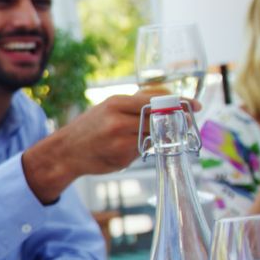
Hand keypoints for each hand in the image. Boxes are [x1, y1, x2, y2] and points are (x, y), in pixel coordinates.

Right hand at [23, 91, 174, 202]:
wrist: (65, 152)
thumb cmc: (89, 129)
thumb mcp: (107, 109)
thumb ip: (134, 105)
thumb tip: (166, 101)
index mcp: (116, 103)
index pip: (156, 101)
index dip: (179, 103)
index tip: (195, 106)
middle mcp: (119, 120)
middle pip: (159, 119)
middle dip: (176, 122)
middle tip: (185, 124)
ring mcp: (121, 140)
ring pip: (154, 136)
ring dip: (161, 137)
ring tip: (157, 137)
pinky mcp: (123, 158)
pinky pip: (144, 151)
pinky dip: (144, 149)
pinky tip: (131, 149)